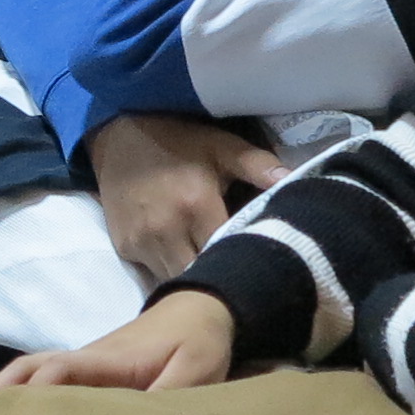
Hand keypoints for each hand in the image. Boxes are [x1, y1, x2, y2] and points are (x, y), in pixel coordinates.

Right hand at [0, 289, 238, 395]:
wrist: (201, 308)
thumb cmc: (198, 342)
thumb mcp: (197, 372)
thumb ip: (169, 397)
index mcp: (109, 360)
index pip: (61, 369)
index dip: (36, 390)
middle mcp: (85, 359)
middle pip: (30, 368)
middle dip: (1, 394)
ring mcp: (83, 364)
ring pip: (31, 374)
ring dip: (4, 396)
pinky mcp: (88, 373)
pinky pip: (45, 382)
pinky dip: (21, 396)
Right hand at [85, 112, 287, 286]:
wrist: (118, 135)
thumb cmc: (178, 140)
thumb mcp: (221, 146)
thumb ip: (258, 165)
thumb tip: (295, 180)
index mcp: (197, 206)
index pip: (226, 253)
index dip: (243, 260)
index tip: (256, 260)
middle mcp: (167, 230)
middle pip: (201, 276)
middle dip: (218, 276)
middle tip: (235, 268)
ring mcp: (142, 242)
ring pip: (176, 280)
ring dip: (194, 276)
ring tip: (210, 264)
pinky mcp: (125, 248)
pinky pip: (154, 271)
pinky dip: (170, 268)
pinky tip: (182, 254)